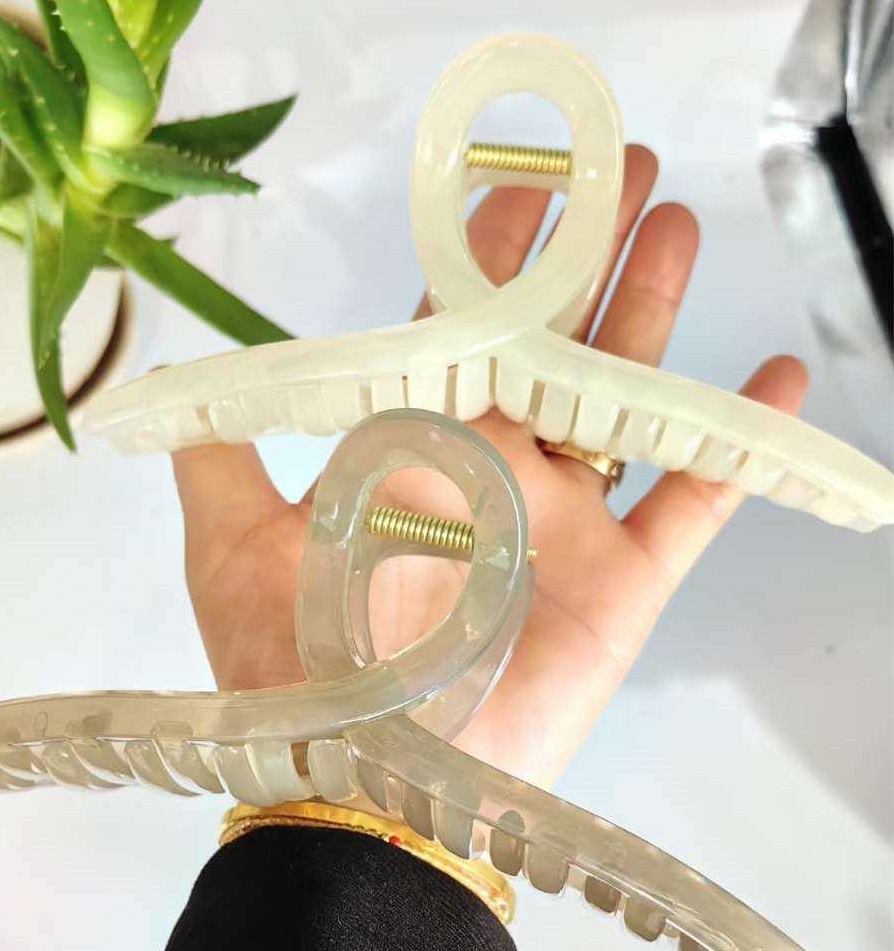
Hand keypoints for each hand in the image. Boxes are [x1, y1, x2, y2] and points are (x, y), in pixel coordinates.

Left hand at [171, 146, 807, 787]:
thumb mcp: (230, 546)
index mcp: (411, 446)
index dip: (489, 252)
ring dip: (652, 314)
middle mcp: (492, 469)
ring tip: (677, 228)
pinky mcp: (618, 584)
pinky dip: (737, 447)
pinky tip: (777, 381)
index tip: (519, 179)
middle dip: (585, 253)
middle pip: (550, 339)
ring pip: (620, 394)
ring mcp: (562, 522)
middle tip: (623, 168)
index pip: (458, 326)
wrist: (362, 782)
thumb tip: (174, 384)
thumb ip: (217, 456)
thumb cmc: (291, 668)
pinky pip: (694, 504)